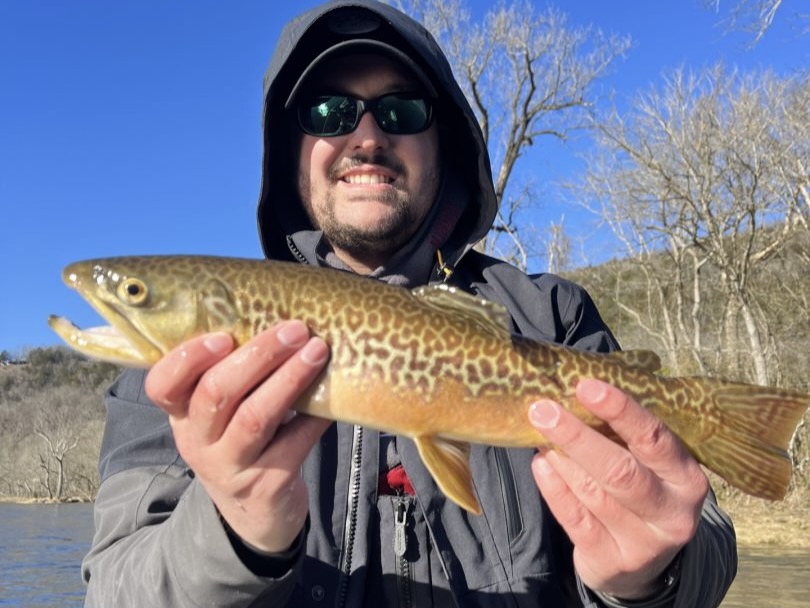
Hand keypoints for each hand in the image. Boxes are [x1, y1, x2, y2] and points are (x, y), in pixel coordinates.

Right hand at [145, 320, 331, 552]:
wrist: (256, 513)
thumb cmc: (242, 442)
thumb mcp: (222, 415)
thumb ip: (232, 374)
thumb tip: (276, 316)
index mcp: (183, 415)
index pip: (162, 385)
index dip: (188, 358)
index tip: (223, 335)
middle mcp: (198, 442)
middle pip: (217, 393)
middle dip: (258, 355)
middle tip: (294, 329)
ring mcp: (232, 467)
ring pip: (255, 417)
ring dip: (289, 377)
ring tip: (317, 350)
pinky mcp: (267, 484)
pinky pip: (294, 441)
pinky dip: (316, 414)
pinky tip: (332, 394)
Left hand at [528, 378, 708, 598]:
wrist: (640, 562)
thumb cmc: (640, 489)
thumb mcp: (647, 463)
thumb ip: (622, 433)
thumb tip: (575, 388)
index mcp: (686, 478)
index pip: (654, 439)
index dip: (620, 410)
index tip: (585, 385)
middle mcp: (672, 513)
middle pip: (621, 471)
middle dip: (577, 436)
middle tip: (542, 409)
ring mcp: (643, 543)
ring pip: (593, 493)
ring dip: (560, 459)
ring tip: (538, 431)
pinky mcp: (612, 563)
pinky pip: (575, 520)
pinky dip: (554, 488)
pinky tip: (540, 464)